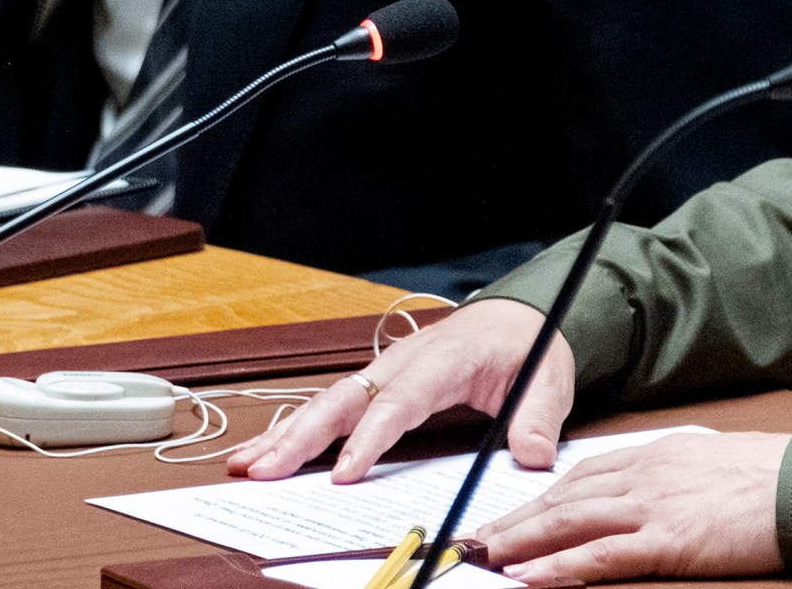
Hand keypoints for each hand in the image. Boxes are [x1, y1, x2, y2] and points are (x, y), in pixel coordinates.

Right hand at [228, 298, 574, 483]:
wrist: (517, 317)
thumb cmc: (525, 348)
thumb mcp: (546, 379)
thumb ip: (538, 418)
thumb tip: (533, 455)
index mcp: (442, 360)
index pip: (397, 403)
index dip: (368, 439)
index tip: (344, 474)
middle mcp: (402, 362)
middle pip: (342, 400)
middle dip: (300, 437)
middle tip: (263, 470)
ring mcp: (384, 372)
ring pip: (326, 402)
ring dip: (285, 434)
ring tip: (245, 464)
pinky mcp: (376, 384)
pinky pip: (331, 407)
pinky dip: (295, 429)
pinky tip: (264, 452)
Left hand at [477, 432, 789, 584]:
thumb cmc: (773, 477)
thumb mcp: (713, 461)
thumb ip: (676, 475)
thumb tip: (657, 488)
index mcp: (657, 455)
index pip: (583, 475)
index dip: (543, 495)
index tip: (514, 511)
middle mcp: (645, 475)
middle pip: (565, 496)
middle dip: (518, 518)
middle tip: (479, 537)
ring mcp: (653, 507)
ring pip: (570, 522)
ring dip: (523, 541)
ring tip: (487, 557)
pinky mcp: (667, 540)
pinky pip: (600, 556)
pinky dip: (559, 567)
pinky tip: (530, 577)